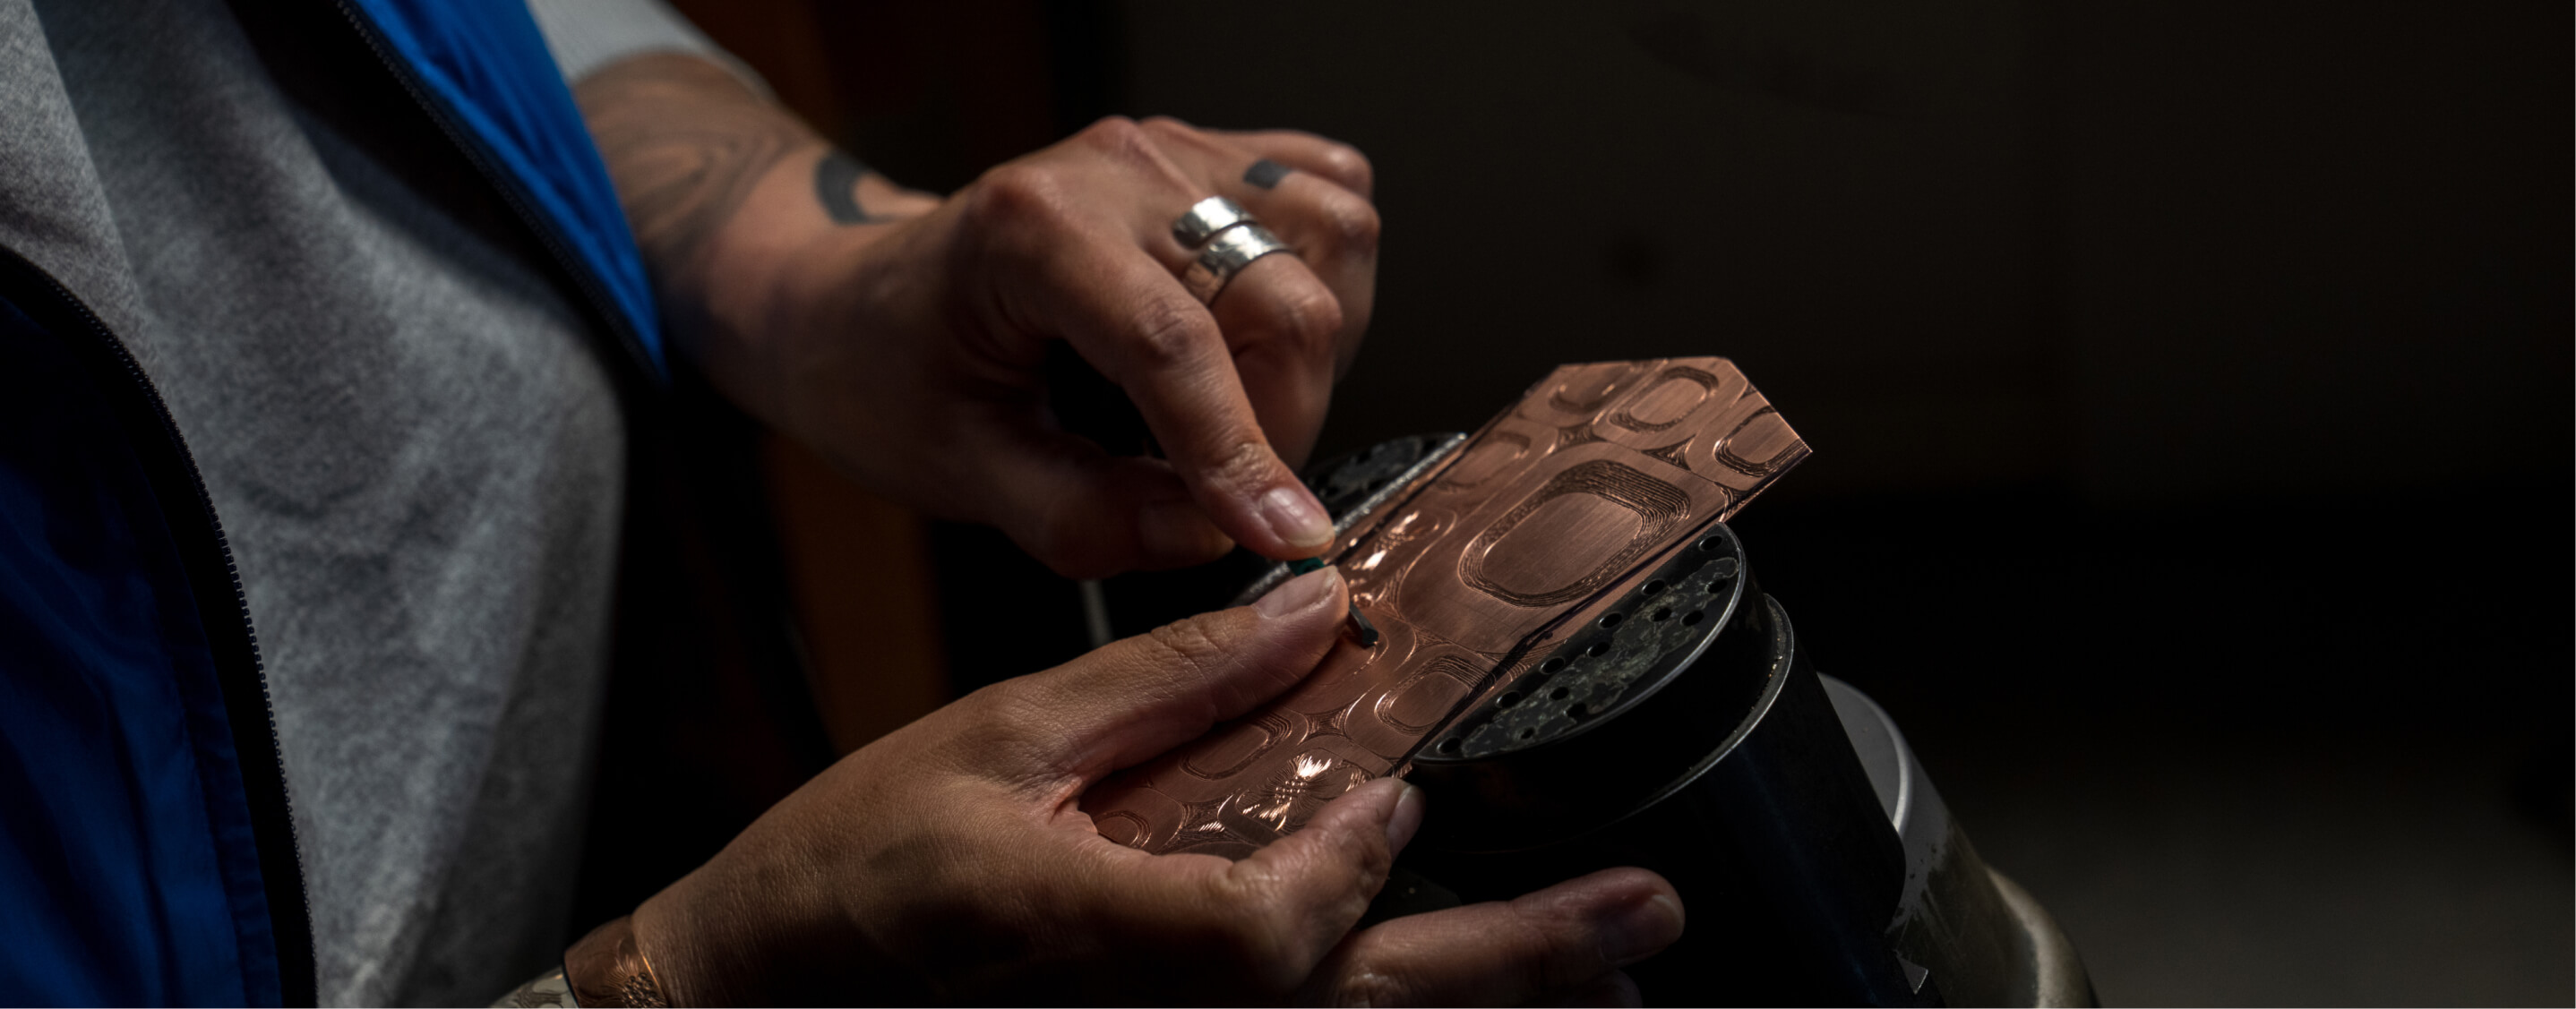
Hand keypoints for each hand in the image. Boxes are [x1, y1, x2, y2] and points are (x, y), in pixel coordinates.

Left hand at [579, 55, 1381, 576]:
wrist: (849, 298)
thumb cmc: (883, 374)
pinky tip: (1265, 341)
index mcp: (1031, 231)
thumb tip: (1212, 537)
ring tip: (1243, 413)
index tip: (1286, 540)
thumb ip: (1085, 515)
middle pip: (1283, 296)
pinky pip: (1330, 200)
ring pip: (1334, 239)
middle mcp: (1115, 171)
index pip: (1174, 345)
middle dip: (1284, 423)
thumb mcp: (958, 471)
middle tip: (1232, 499)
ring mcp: (1172, 151)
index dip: (1242, 453)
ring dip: (1316, 353)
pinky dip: (1331, 280)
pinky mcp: (1212, 155)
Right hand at [629, 568, 1686, 1004]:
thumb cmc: (858, 860)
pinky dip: (1404, 1004)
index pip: (1266, 935)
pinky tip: (1474, 984)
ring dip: (1491, 997)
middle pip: (1362, 1007)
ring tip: (1614, 969)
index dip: (1350, 870)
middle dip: (1516, 960)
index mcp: (1091, 926)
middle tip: (1643, 915)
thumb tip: (1309, 613)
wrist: (768, 978)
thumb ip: (1168, 678)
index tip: (1403, 794)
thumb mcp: (1001, 732)